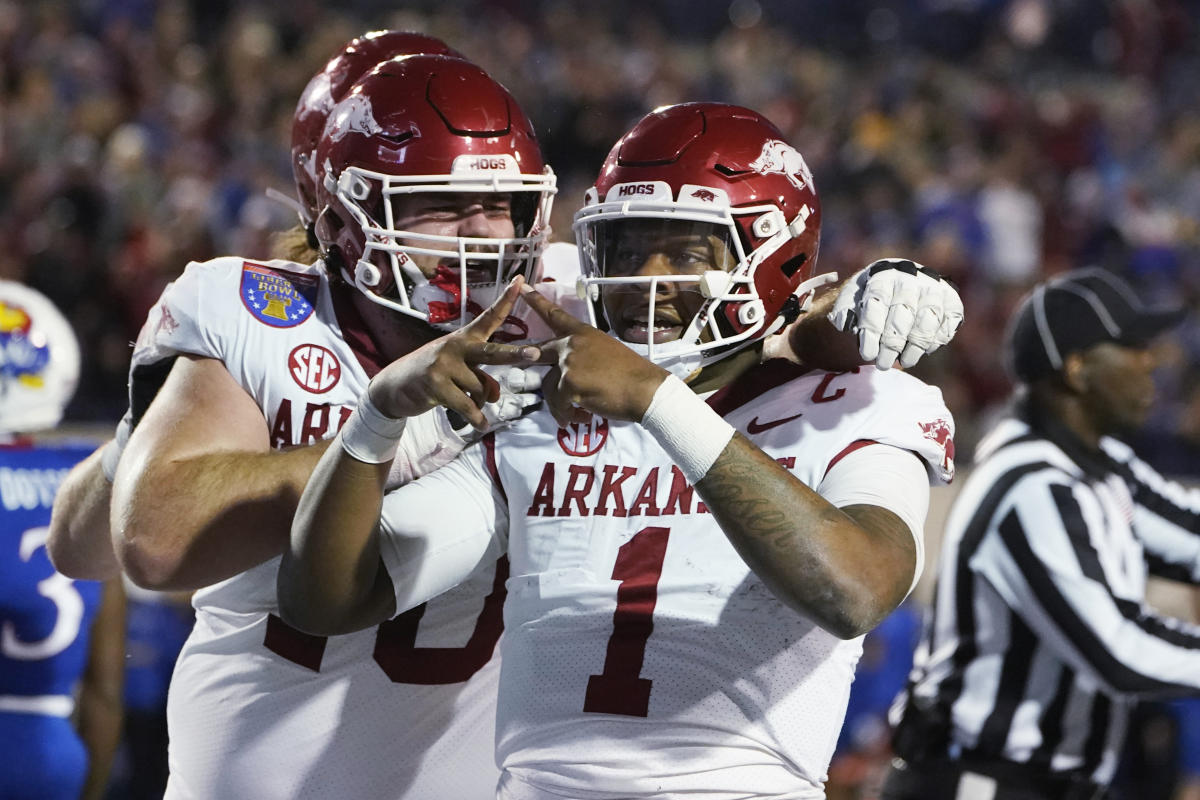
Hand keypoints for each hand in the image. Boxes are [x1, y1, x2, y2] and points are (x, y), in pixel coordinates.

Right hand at [369, 277, 541, 428]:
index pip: (488, 318)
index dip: (505, 301)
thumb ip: (481, 378)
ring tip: (464, 402)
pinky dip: (476, 418)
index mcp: (464, 338)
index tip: (520, 283)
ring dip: (479, 402)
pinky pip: (467, 406)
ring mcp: (444, 365)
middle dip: (515, 354)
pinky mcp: (435, 384)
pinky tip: (480, 425)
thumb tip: (493, 396)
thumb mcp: (458, 372)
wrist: (394, 386)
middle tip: (534, 354)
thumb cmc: (433, 376)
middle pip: (492, 352)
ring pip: (481, 389)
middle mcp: (456, 347)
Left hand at [520, 285, 668, 425]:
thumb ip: (583, 355)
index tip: (524, 286)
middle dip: (534, 363)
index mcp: (584, 333)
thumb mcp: (607, 353)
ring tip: (578, 412)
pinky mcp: (569, 382)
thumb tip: (568, 372)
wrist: (646, 390)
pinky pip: (557, 403)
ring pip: (548, 385)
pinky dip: (566, 414)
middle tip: (533, 369)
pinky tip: (580, 418)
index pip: (555, 315)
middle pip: (540, 352)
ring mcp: (569, 362)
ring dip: (560, 403)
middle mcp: (573, 343)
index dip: (537, 301)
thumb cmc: (631, 376)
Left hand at [828, 258, 963, 369]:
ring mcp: (934, 288)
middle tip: (883, 364)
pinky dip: (936, 340)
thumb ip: (845, 309)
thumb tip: (844, 324)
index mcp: (883, 276)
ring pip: (927, 322)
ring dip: (915, 347)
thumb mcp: (853, 296)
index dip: (872, 333)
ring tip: (904, 362)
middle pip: (902, 316)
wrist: (902, 280)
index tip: (867, 355)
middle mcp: (911, 279)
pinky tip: (924, 350)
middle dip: (891, 345)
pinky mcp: (952, 300)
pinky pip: (947, 324)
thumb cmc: (873, 294)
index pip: (877, 304)